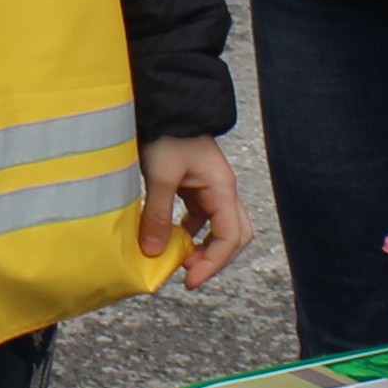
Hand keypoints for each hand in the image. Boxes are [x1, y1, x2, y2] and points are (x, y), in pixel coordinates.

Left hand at [139, 136, 248, 286]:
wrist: (166, 107)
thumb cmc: (168, 135)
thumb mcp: (161, 175)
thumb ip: (158, 215)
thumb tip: (153, 253)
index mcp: (222, 189)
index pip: (230, 236)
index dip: (213, 263)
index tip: (190, 280)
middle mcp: (223, 192)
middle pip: (234, 236)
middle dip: (214, 259)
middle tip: (187, 274)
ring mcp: (211, 190)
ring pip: (218, 228)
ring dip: (202, 247)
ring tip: (177, 259)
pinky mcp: (196, 187)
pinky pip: (200, 218)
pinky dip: (188, 233)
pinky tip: (170, 238)